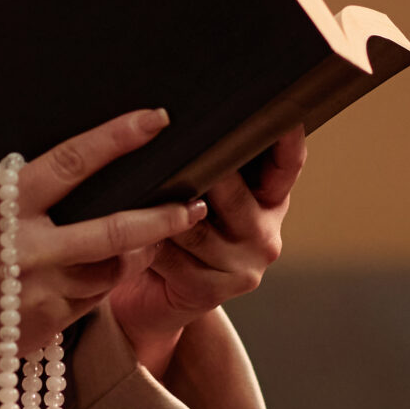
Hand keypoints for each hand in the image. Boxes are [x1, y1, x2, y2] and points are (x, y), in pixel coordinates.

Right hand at [0, 109, 205, 408]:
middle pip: (113, 229)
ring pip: (109, 269)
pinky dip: (101, 282)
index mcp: (0, 207)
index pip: (70, 164)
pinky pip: (92, 299)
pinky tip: (104, 271)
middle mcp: (25, 249)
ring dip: (133, 255)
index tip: (155, 121)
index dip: (116, 140)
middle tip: (195, 204)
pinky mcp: (46, 324)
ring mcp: (39, 291)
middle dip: (161, 217)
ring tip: (149, 237)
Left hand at [109, 127, 304, 378]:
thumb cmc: (171, 235)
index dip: (286, 136)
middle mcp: (264, 235)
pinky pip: (169, 253)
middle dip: (196, 167)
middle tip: (165, 140)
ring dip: (158, 206)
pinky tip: (122, 228)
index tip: (281, 107)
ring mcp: (242, 267)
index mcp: (270, 202)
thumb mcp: (196, 195)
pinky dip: (142, 238)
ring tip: (130, 186)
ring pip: (193, 223)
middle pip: (231, 190)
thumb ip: (203, 166)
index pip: (287, 163)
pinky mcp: (210, 290)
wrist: (151, 301)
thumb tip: (177, 117)